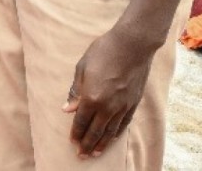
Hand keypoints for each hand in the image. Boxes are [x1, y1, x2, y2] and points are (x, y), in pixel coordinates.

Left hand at [64, 28, 155, 158]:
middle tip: (81, 155)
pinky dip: (116, 133)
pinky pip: (123, 124)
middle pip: (96, 131)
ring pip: (111, 131)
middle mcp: (108, 106)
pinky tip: (112, 139)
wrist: (132, 46)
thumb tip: (68, 109)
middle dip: (87, 144)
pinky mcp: (133, 103)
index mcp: (92, 97)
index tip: (72, 142)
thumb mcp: (82, 68)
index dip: (76, 133)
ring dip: (102, 143)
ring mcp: (123, 106)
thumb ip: (75, 91)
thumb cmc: (103, 52)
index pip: (81, 121)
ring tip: (95, 153)